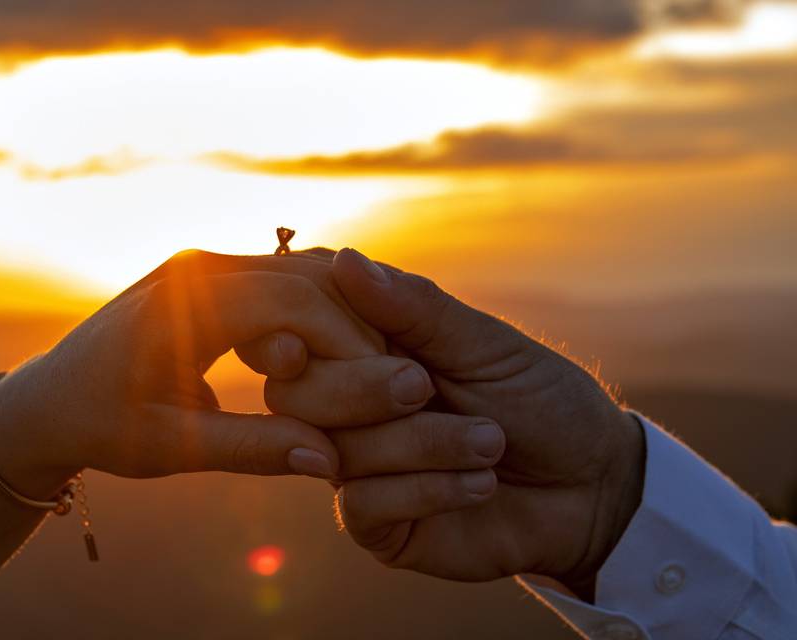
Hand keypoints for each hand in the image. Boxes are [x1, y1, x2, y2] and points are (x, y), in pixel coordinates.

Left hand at [0, 250, 425, 497]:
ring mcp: (206, 264)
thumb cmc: (101, 425)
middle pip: (307, 278)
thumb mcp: (172, 447)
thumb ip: (252, 449)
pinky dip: (315, 315)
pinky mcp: (212, 274)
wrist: (50, 397)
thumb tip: (330, 461)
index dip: (349, 344)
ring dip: (340, 319)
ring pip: (301, 274)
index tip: (387, 390)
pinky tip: (337, 356)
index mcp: (185, 301)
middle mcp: (199, 267)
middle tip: (392, 382)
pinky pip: (281, 282)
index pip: (293, 303)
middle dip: (356, 329)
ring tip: (370, 373)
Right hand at [324, 249, 644, 597]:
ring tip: (491, 443)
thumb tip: (344, 259)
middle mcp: (349, 405)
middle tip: (426, 387)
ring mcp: (358, 465)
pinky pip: (362, 504)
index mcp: (368, 347)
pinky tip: (480, 484)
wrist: (592, 487)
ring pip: (336, 449)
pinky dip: (427, 489)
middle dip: (361, 390)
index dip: (309, 328)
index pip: (299, 327)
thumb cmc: (540, 401)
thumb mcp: (485, 345)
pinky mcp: (376, 523)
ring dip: (422, 443)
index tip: (364, 338)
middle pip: (294, 393)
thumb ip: (415, 309)